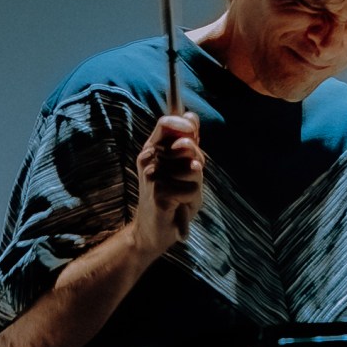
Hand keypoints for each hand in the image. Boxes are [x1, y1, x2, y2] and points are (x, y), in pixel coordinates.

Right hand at [134, 112, 203, 255]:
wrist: (153, 231)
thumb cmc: (173, 197)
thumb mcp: (184, 169)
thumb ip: (189, 144)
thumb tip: (191, 116)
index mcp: (153, 148)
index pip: (166, 123)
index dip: (184, 125)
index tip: (193, 134)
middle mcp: (148, 158)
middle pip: (186, 145)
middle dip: (197, 161)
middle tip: (190, 177)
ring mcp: (151, 175)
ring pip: (193, 168)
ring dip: (195, 183)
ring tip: (182, 194)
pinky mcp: (158, 193)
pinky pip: (192, 189)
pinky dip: (191, 199)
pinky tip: (178, 206)